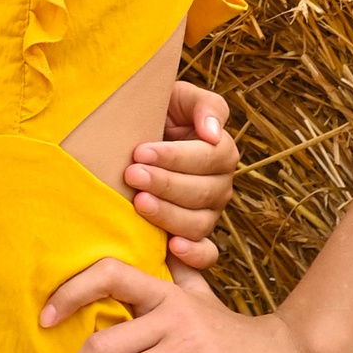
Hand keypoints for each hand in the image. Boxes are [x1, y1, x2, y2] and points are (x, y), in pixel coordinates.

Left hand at [40, 260, 328, 352]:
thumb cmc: (233, 331)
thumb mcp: (199, 295)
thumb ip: (171, 276)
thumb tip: (148, 252)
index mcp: (164, 290)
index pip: (107, 273)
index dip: (70, 291)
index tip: (43, 321)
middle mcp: (173, 312)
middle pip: (101, 344)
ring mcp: (190, 345)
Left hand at [120, 79, 242, 272]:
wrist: (133, 136)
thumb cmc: (157, 113)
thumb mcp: (179, 97)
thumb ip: (204, 105)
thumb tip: (213, 132)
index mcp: (220, 151)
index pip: (209, 158)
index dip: (175, 157)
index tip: (140, 151)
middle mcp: (220, 185)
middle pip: (203, 192)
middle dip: (165, 183)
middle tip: (132, 174)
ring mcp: (208, 213)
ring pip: (199, 223)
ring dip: (168, 215)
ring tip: (138, 203)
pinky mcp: (195, 237)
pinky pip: (207, 254)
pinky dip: (194, 255)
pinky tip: (172, 247)